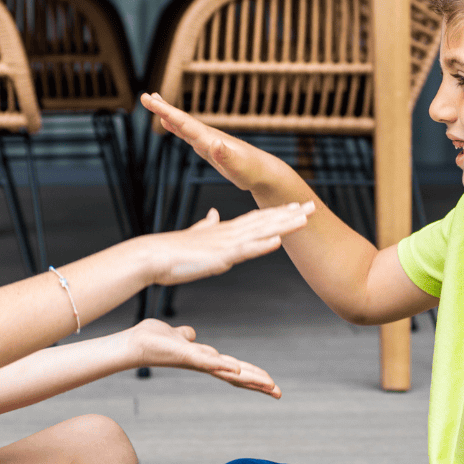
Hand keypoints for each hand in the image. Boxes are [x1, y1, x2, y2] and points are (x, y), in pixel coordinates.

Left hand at [126, 319, 280, 396]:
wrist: (135, 343)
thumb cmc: (154, 340)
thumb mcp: (175, 336)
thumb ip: (186, 336)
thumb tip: (191, 334)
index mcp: (204, 359)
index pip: (233, 368)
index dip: (252, 375)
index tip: (271, 383)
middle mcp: (203, 365)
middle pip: (236, 375)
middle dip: (258, 383)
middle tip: (279, 392)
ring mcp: (196, 363)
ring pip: (227, 372)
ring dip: (248, 378)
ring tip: (268, 385)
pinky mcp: (186, 357)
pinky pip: (207, 363)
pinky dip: (221, 367)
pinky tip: (236, 371)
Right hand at [141, 93, 289, 192]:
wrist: (264, 172)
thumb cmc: (252, 171)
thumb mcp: (238, 167)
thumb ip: (226, 156)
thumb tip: (215, 143)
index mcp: (210, 139)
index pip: (184, 123)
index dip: (166, 112)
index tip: (151, 100)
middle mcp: (207, 136)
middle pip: (181, 119)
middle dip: (163, 108)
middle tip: (144, 96)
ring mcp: (207, 141)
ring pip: (183, 124)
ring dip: (167, 114)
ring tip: (154, 102)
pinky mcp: (208, 148)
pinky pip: (187, 134)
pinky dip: (175, 127)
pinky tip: (168, 124)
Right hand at [146, 202, 312, 286]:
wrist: (151, 256)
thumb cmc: (170, 252)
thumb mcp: (194, 236)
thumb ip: (206, 226)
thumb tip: (214, 215)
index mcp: (223, 230)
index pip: (257, 218)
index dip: (278, 213)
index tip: (296, 208)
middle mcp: (228, 234)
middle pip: (265, 221)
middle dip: (290, 215)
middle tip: (313, 206)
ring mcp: (224, 244)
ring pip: (260, 232)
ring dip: (283, 225)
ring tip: (305, 219)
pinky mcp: (218, 257)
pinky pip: (244, 251)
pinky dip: (262, 245)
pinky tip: (278, 241)